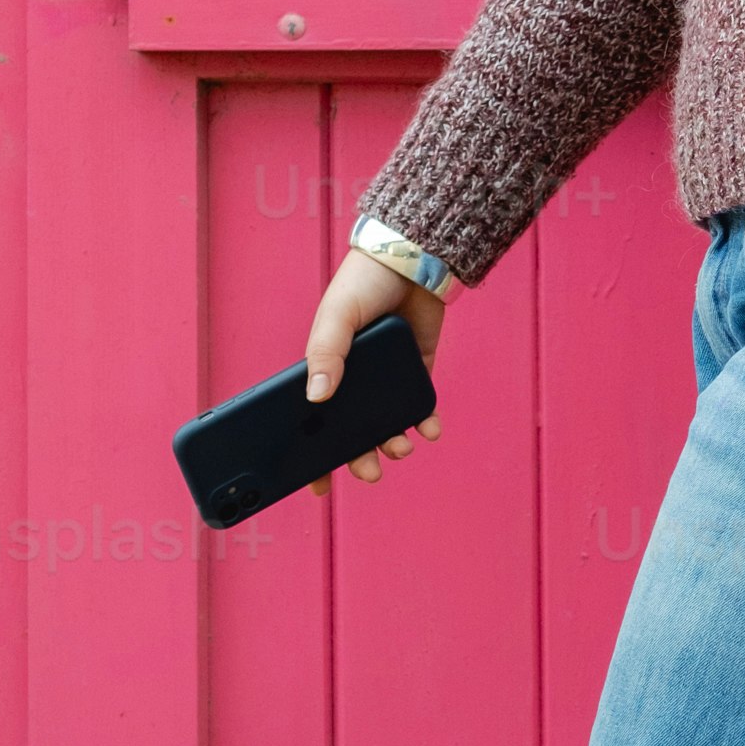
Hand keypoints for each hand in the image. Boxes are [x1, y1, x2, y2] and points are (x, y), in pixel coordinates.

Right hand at [305, 246, 446, 483]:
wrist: (412, 260)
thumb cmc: (363, 284)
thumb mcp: (337, 317)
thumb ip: (326, 354)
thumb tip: (317, 399)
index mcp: (327, 369)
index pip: (315, 421)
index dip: (314, 454)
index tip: (317, 485)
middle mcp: (355, 380)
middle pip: (354, 433)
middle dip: (360, 458)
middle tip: (370, 472)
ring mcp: (387, 379)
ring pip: (388, 426)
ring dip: (393, 444)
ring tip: (401, 448)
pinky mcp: (418, 371)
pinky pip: (419, 407)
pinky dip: (425, 423)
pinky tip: (429, 431)